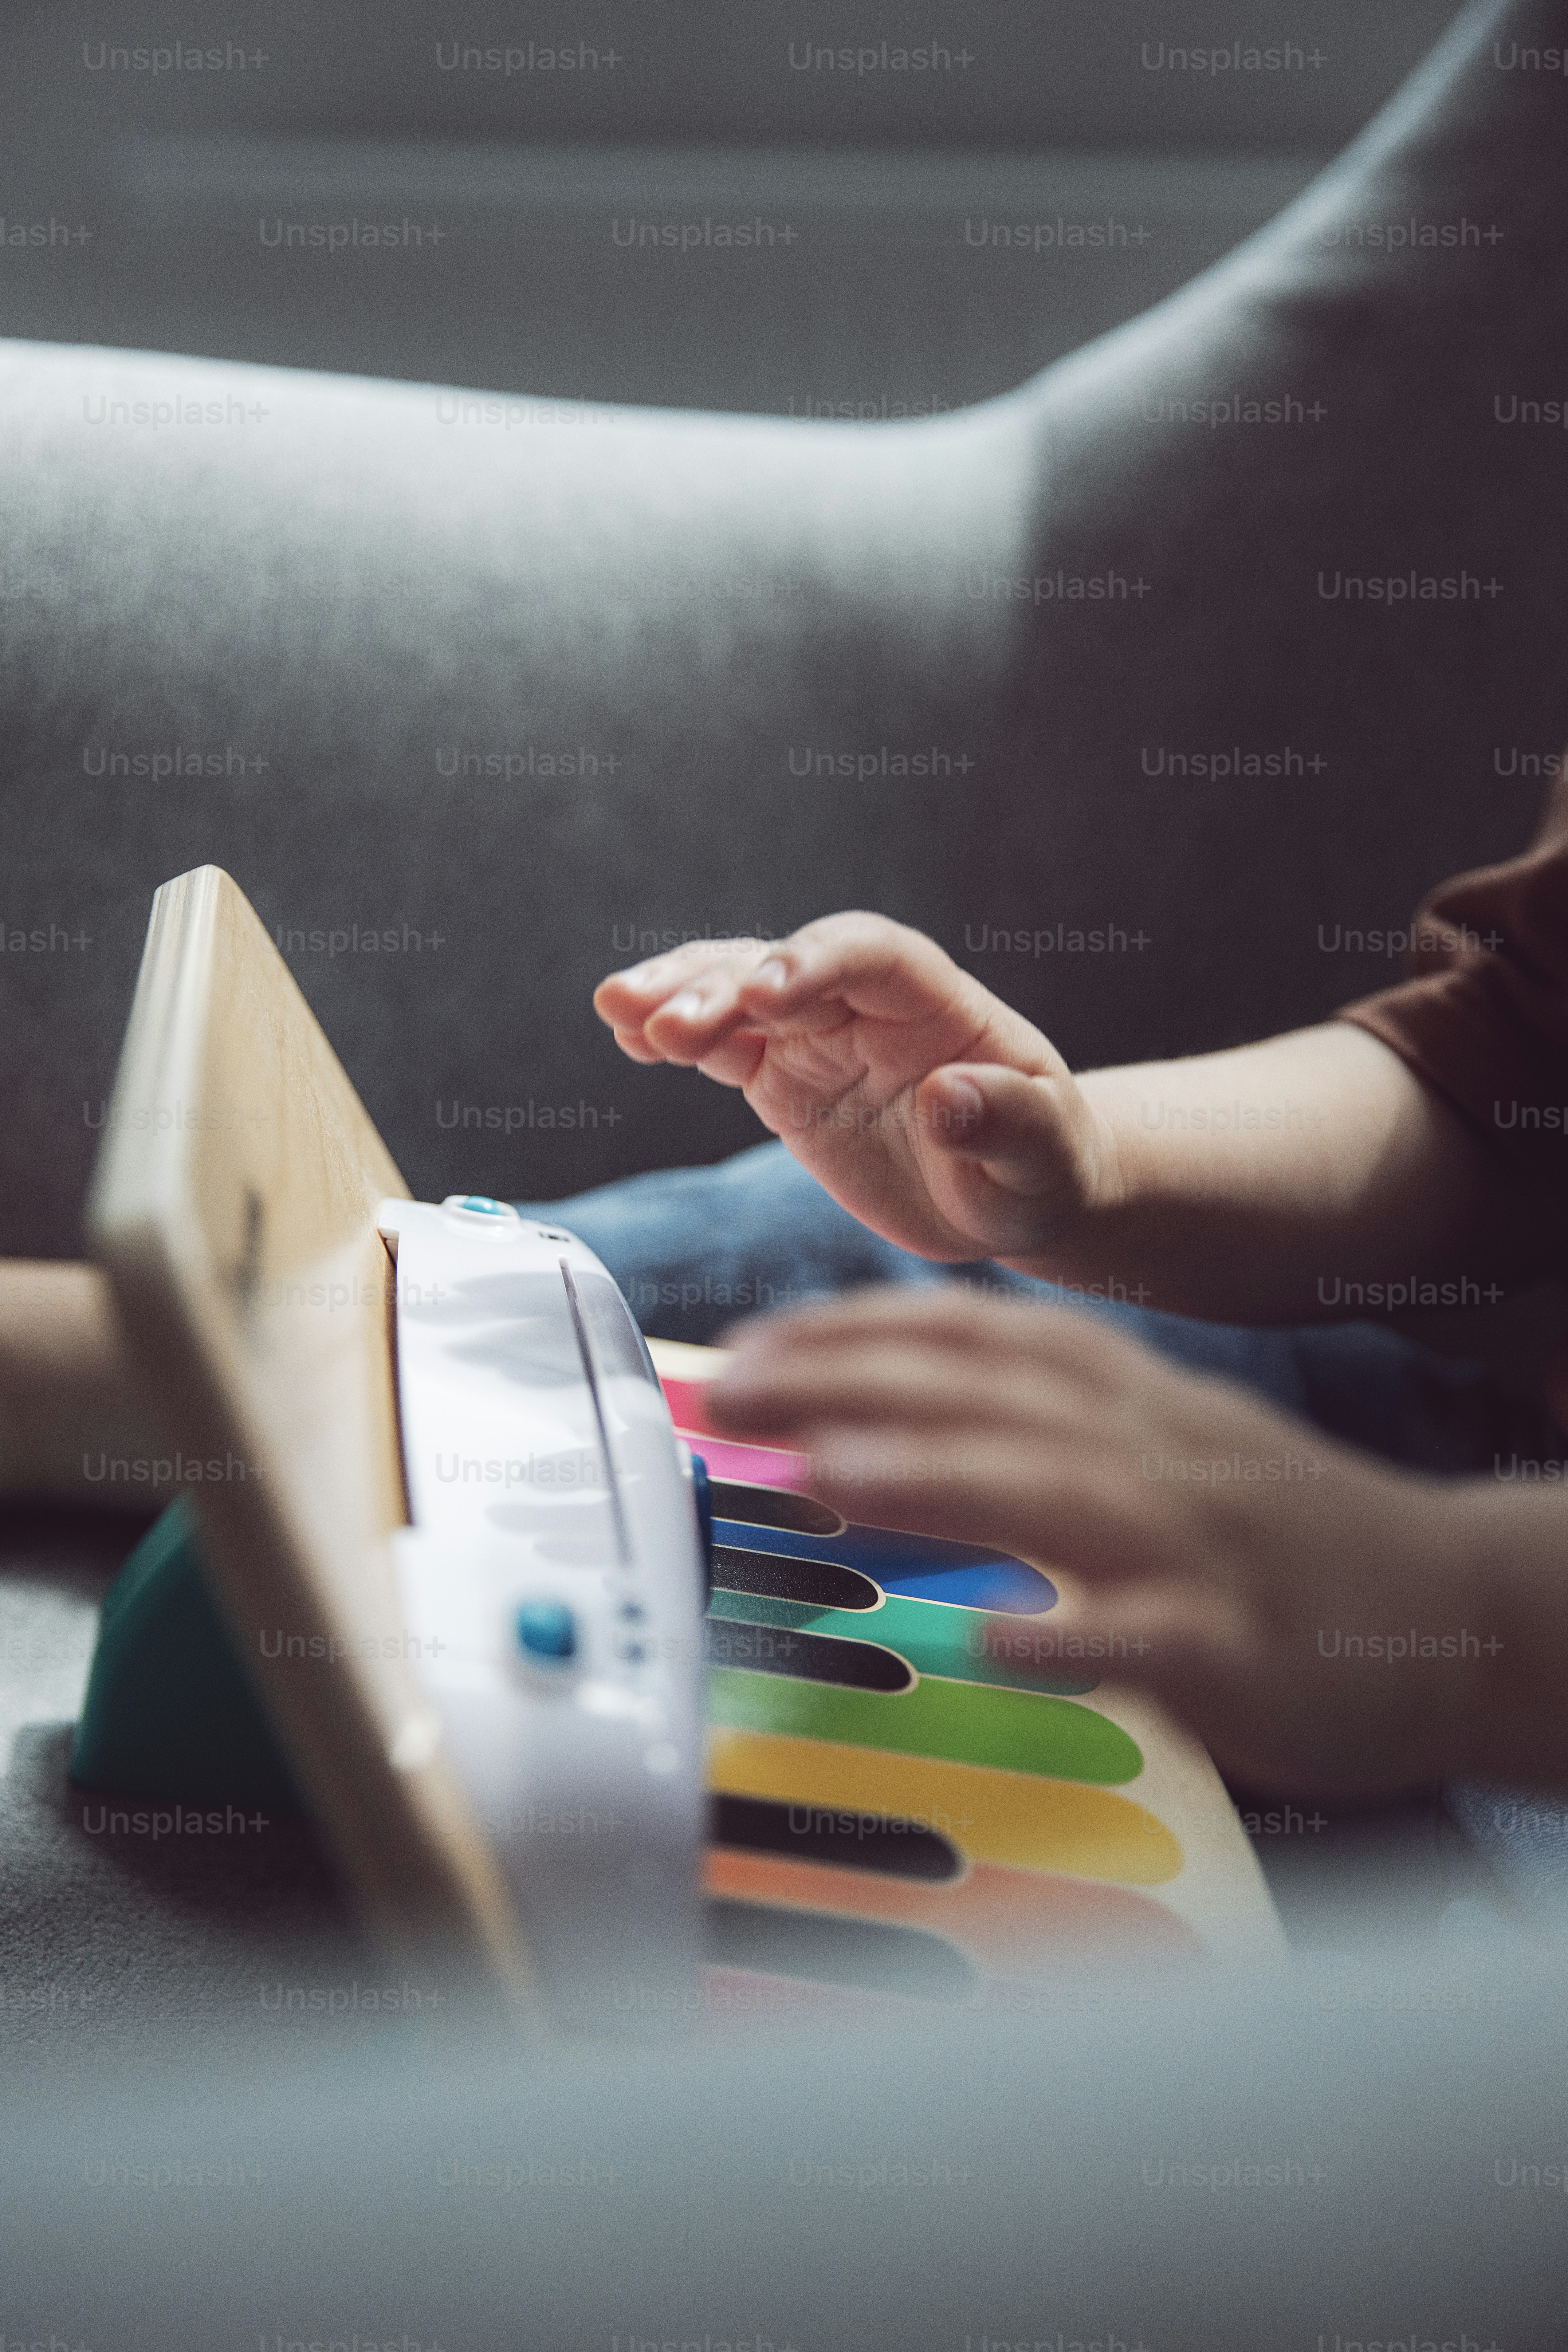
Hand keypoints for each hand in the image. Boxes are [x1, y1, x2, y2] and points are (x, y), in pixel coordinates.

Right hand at [594, 912, 1125, 1264]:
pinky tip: (626, 1037)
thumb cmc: (1041, 1168)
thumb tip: (949, 1097)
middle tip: (664, 1022)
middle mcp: (870, 1006)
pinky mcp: (784, 1078)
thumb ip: (1010, 1123)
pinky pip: (722, 1046)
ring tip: (617, 1009)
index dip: (815, 961)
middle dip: (724, 985)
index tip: (764, 993)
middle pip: (786, 965)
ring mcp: (820, 1037)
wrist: (1010, 1196)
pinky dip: (674, 1038)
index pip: (871, 954)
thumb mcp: (1045, 1158)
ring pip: (739, 992)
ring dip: (680, 995)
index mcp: (939, 1005)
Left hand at [702, 1287, 1501, 1797]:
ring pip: (1052, 1489)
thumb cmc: (1281, 1531)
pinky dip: (1071, 1628)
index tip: (747, 1346)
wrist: (1458, 1604)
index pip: (971, 1337)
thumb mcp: (1160, 1444)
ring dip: (931, 1476)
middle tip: (727, 1391)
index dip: (850, 1332)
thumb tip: (892, 1414)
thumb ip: (1041, 1422)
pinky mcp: (1240, 1644)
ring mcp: (1198, 1544)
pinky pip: (1150, 1634)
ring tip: (820, 1471)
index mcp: (1127, 1398)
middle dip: (846, 1384)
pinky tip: (992, 1633)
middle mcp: (1152, 1449)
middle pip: (984, 1396)